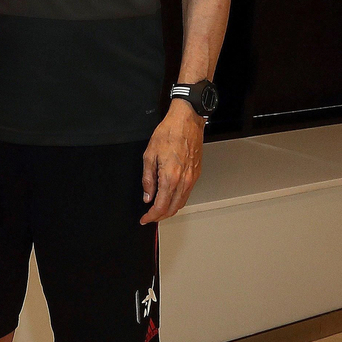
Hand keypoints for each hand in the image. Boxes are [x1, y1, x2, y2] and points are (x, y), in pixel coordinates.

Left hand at [141, 99, 205, 223]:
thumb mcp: (149, 155)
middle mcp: (184, 180)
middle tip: (150, 217)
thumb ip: (148, 179)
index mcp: (170, 177)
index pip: (161, 206)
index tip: (144, 219)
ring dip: (170, 210)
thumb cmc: (168, 134)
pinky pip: (187, 193)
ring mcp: (192, 178)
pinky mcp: (196, 174)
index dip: (152, 216)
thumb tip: (147, 196)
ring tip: (158, 211)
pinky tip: (170, 198)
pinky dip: (178, 200)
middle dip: (160, 216)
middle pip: (173, 208)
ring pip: (181, 202)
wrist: (187, 122)